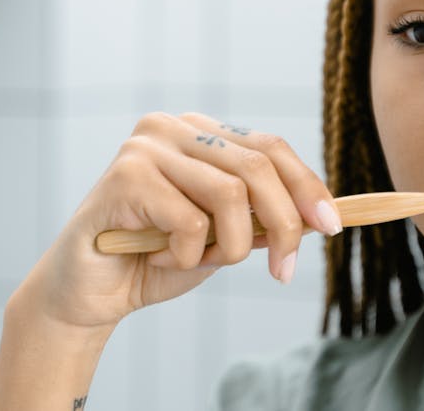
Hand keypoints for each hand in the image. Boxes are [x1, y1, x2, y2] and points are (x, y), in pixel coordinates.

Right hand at [14, 111, 341, 331]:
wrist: (90, 294)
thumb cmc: (158, 260)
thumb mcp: (225, 236)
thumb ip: (261, 218)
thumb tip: (318, 216)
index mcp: (202, 133)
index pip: (270, 147)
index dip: (307, 186)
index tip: (332, 226)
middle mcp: (174, 128)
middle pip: (258, 166)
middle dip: (285, 224)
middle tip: (284, 270)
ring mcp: (147, 147)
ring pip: (230, 195)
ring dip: (231, 247)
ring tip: (200, 263)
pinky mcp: (125, 176)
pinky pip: (190, 222)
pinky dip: (187, 255)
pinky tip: (159, 259)